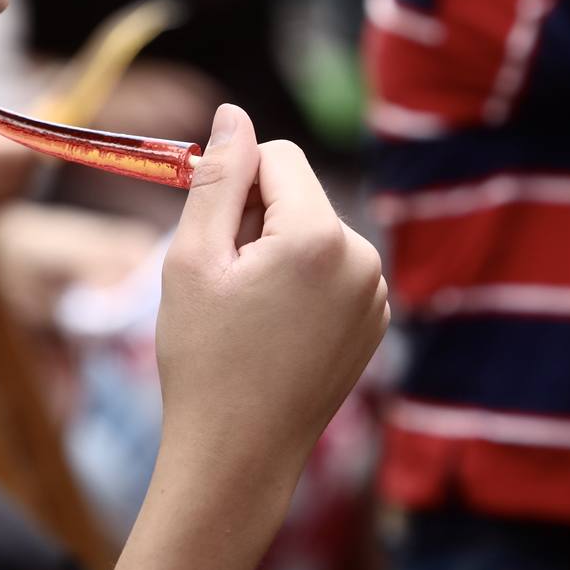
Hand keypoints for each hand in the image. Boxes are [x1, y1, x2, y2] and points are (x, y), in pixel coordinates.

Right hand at [157, 104, 388, 474]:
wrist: (240, 456)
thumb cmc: (205, 360)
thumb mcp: (193, 258)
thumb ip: (218, 176)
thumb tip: (234, 113)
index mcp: (319, 237)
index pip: (278, 156)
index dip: (235, 183)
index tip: (210, 230)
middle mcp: (363, 258)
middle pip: (300, 194)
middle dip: (258, 219)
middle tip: (226, 283)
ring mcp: (376, 294)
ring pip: (317, 232)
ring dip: (280, 252)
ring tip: (251, 313)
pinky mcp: (375, 321)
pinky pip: (335, 271)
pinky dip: (304, 284)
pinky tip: (277, 332)